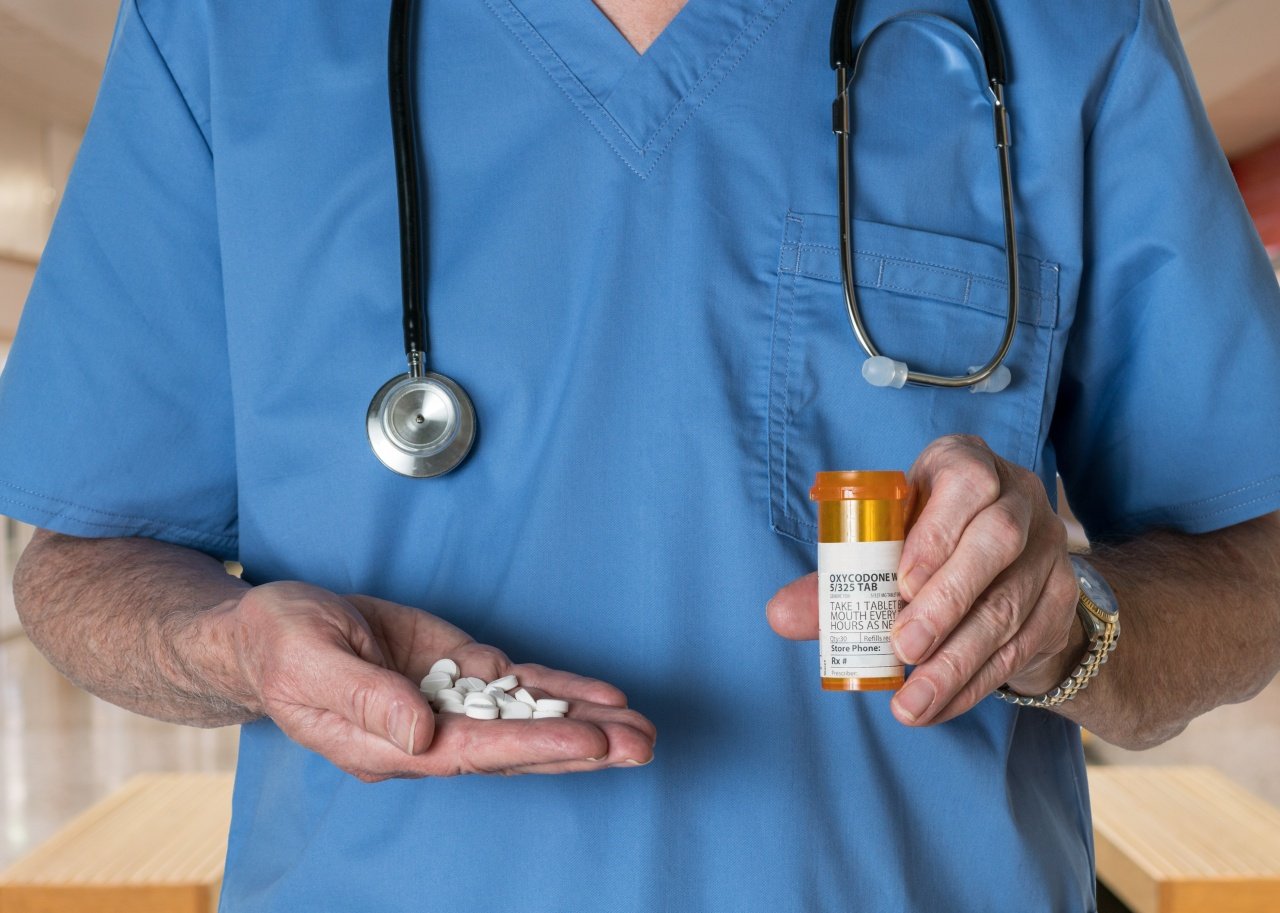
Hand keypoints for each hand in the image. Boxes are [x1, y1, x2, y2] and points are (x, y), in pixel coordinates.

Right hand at [221, 581, 655, 780]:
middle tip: (643, 746)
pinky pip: (517, 686)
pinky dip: (560, 691)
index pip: (476, 752)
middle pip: (517, 748)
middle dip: (582, 748)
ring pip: (527, 719)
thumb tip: (420, 734)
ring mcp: (448, 703)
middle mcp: (428, 734)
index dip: (537, 747)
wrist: (272, 631)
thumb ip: (365, 699)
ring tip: (643, 730)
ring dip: (585, 724)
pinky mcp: (457, 671)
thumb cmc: (280, 648)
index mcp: (390, 744)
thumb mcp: (310, 661)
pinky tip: (601, 698)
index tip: (593, 742)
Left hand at [767, 434, 1082, 725]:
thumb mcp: (883, 544)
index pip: (967, 484)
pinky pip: (1020, 648)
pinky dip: (973, 684)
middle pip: (997, 544)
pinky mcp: (1059, 602)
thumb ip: (835, 578)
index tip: (901, 583)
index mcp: (965, 465)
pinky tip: (937, 707)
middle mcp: (1017, 498)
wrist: (1002, 567)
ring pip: (1009, 606)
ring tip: (911, 701)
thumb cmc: (924, 544)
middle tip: (902, 648)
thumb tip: (780, 614)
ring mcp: (1047, 551)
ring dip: (957, 660)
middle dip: (946, 602)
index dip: (937, 533)